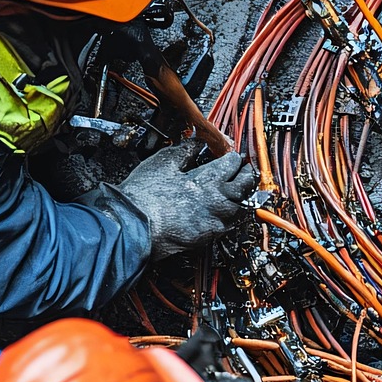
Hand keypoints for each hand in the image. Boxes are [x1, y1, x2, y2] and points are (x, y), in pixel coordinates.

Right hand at [121, 146, 256, 260]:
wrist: (134, 227)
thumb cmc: (145, 197)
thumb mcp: (164, 163)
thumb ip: (185, 151)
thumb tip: (194, 144)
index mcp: (209, 178)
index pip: (233, 162)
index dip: (233, 156)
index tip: (231, 155)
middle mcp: (218, 200)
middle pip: (245, 184)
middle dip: (246, 174)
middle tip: (244, 170)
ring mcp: (216, 220)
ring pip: (243, 206)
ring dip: (243, 196)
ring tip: (239, 191)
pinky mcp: (209, 236)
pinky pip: (231, 224)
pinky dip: (234, 215)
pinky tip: (227, 211)